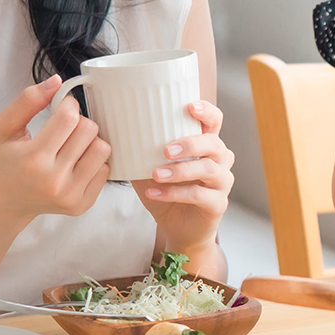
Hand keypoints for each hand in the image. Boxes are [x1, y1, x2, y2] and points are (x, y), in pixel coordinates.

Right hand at [0, 75, 112, 225]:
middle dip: (79, 122)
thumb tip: (57, 81)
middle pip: (89, 131)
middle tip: (64, 128)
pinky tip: (75, 163)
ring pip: (103, 149)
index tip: (61, 107)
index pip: (69, 118)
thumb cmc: (1, 162)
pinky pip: (106, 170)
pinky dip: (93, 161)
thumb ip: (27, 101)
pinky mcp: (82, 204)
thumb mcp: (3, 128)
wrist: (1, 203)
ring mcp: (70, 195)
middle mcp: (54, 180)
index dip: (68, 105)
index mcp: (33, 159)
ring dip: (90, 141)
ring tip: (71, 145)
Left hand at [133, 101, 233, 256]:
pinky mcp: (218, 204)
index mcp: (206, 145)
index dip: (206, 111)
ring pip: (209, 169)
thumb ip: (140, 151)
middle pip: (214, 144)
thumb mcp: (150, 168)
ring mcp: (221, 183)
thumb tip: (112, 132)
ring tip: (156, 174)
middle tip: (164, 150)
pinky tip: (155, 192)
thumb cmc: (167, 192)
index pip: (214, 121)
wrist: (178, 228)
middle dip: (190, 144)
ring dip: (180, 170)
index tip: (189, 107)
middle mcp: (219, 161)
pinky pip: (200, 195)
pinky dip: (175, 193)